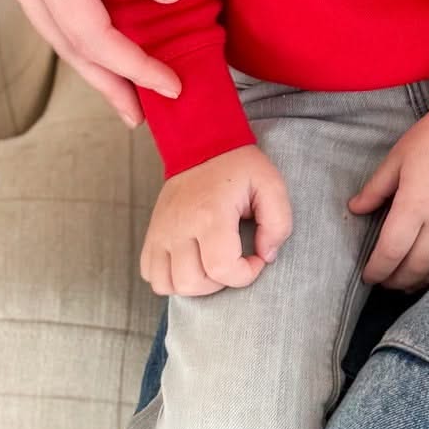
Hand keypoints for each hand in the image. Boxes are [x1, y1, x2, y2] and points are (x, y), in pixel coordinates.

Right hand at [0, 0, 184, 126]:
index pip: (92, 35)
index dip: (133, 66)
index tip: (171, 85)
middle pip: (68, 45)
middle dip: (109, 83)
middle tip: (146, 114)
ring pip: (54, 31)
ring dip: (91, 64)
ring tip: (125, 93)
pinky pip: (48, 8)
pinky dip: (76, 34)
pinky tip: (98, 41)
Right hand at [141, 145, 292, 296]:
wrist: (201, 144)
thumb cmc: (239, 167)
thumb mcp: (271, 185)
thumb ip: (278, 224)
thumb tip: (266, 256)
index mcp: (210, 213)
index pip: (222, 269)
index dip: (245, 274)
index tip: (256, 257)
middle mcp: (179, 226)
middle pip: (192, 283)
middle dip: (221, 282)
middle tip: (235, 260)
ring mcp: (161, 231)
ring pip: (166, 284)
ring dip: (194, 284)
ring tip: (212, 265)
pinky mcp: (151, 234)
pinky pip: (150, 273)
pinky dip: (169, 277)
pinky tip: (191, 263)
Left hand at [348, 106, 428, 292]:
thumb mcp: (398, 157)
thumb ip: (375, 188)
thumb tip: (356, 209)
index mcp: (414, 205)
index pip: (390, 253)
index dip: (376, 270)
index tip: (367, 275)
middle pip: (414, 268)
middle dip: (394, 280)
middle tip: (383, 281)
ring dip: (419, 280)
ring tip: (404, 282)